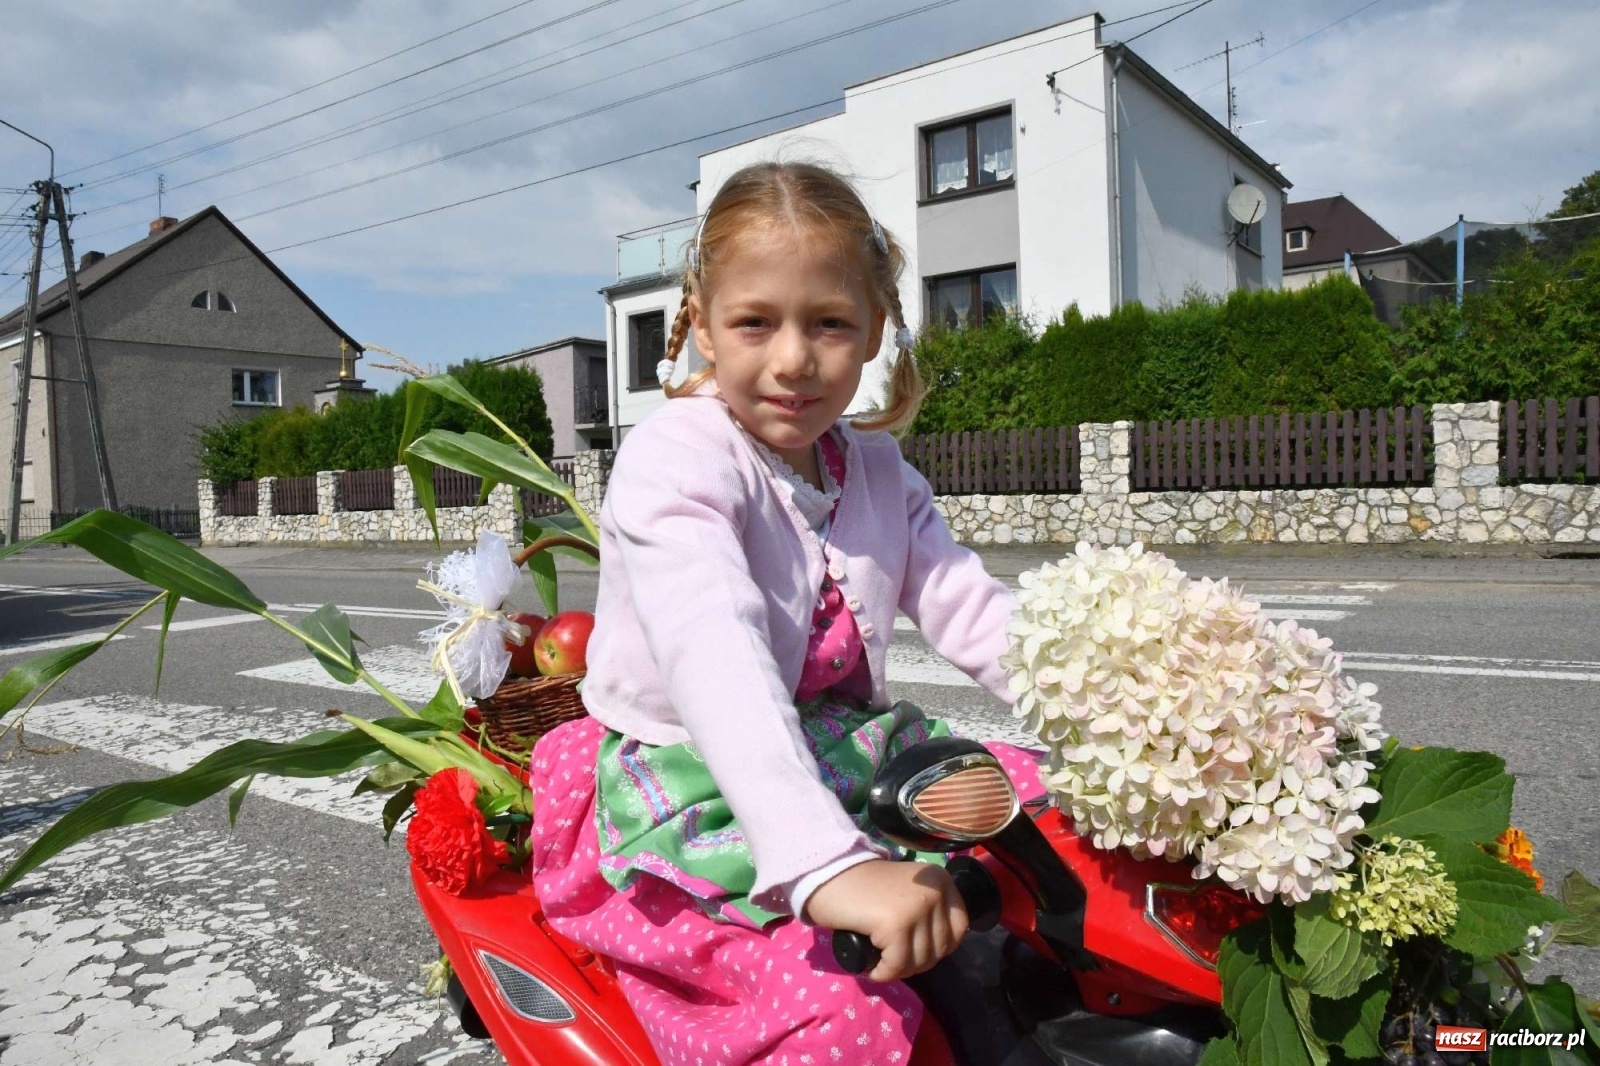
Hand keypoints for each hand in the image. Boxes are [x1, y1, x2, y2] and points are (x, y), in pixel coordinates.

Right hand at [803, 859, 967, 982]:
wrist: (828, 875)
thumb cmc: (865, 887)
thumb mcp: (909, 890)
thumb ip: (929, 908)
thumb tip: (940, 948)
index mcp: (941, 881)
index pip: (959, 928)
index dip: (938, 946)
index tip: (914, 948)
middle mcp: (934, 891)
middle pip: (940, 949)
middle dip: (915, 962)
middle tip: (891, 958)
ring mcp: (916, 908)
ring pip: (919, 961)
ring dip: (898, 970)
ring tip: (880, 961)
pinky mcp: (895, 925)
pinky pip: (897, 965)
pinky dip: (883, 973)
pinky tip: (872, 967)